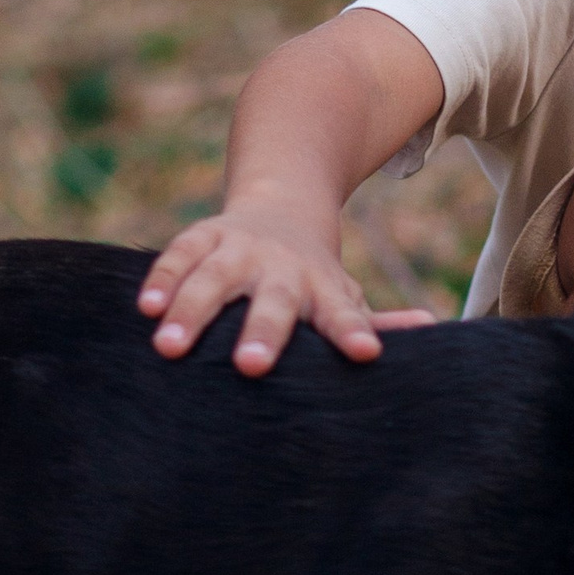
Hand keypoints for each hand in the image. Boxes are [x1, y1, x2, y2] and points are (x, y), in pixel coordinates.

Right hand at [138, 199, 435, 373]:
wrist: (281, 207)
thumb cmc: (312, 278)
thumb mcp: (344, 296)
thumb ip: (374, 321)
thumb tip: (429, 328)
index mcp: (322, 289)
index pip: (342, 314)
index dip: (353, 332)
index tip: (364, 354)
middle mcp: (281, 268)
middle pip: (273, 302)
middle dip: (261, 331)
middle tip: (250, 367)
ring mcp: (240, 250)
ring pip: (214, 277)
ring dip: (192, 310)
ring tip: (169, 347)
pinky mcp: (203, 237)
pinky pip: (179, 254)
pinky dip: (162, 278)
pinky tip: (144, 308)